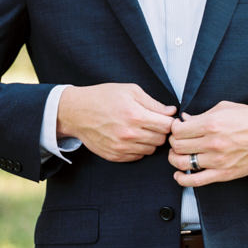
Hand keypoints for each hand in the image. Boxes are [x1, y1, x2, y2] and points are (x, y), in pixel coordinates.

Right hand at [57, 84, 176, 161]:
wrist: (77, 112)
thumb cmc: (103, 98)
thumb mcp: (130, 91)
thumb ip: (153, 103)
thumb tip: (171, 112)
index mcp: (135, 115)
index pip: (167, 126)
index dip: (169, 121)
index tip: (165, 118)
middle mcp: (129, 134)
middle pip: (161, 139)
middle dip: (160, 131)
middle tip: (152, 123)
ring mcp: (122, 147)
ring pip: (150, 150)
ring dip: (149, 141)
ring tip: (140, 129)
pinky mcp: (115, 156)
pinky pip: (137, 157)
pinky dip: (138, 148)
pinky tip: (130, 137)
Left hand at [168, 101, 247, 186]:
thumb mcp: (225, 108)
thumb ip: (202, 114)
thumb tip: (184, 119)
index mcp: (211, 124)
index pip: (178, 130)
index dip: (174, 129)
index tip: (178, 128)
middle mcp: (212, 142)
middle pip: (177, 146)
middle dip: (174, 143)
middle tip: (178, 141)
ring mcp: (217, 160)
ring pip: (182, 163)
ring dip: (175, 159)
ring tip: (178, 155)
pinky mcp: (223, 174)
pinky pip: (195, 181)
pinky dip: (182, 179)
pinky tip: (179, 174)